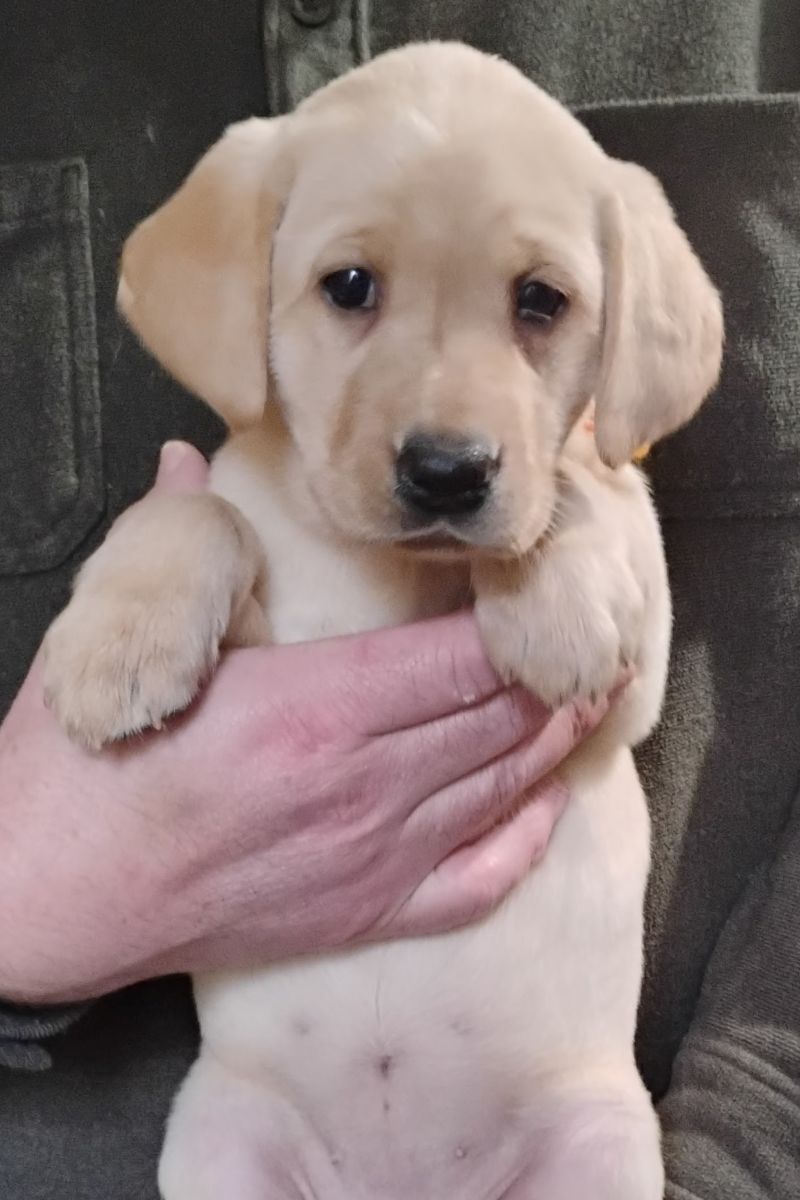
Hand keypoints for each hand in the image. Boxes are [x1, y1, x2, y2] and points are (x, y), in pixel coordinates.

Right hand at [0, 445, 611, 1003]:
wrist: (46, 898)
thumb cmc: (83, 772)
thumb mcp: (128, 643)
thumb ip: (176, 542)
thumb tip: (190, 461)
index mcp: (310, 709)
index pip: (457, 657)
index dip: (517, 622)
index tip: (543, 589)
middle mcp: (359, 786)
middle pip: (497, 718)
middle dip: (557, 675)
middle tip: (594, 639)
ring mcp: (368, 858)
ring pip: (501, 789)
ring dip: (555, 741)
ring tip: (593, 699)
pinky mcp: (360, 914)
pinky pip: (474, 881)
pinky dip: (523, 840)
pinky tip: (546, 804)